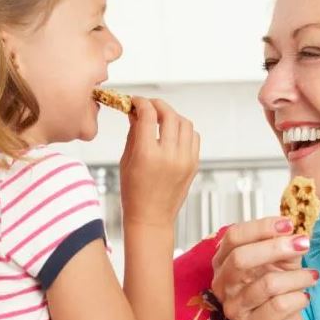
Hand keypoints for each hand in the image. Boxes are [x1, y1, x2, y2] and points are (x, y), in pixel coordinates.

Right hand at [118, 97, 199, 227]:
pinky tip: (172, 134)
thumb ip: (133, 133)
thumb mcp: (126, 160)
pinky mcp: (193, 165)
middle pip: (169, 115)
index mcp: (147, 155)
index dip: (141, 102)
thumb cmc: (134, 193)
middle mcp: (169, 156)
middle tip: (149, 106)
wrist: (151, 218)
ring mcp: (185, 160)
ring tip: (161, 119)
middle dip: (158, 105)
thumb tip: (136, 112)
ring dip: (172, 116)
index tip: (135, 101)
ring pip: (185, 123)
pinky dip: (183, 130)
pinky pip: (193, 137)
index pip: (148, 115)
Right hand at [211, 217, 318, 319]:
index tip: (288, 224)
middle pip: (241, 258)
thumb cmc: (278, 293)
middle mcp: (222, 285)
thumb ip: (282, 245)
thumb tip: (292, 228)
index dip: (261, 227)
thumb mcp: (280, 263)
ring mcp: (234, 309)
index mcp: (223, 263)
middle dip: (276, 248)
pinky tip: (305, 297)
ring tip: (311, 276)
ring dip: (297, 277)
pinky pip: (279, 306)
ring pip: (267, 284)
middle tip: (303, 243)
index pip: (233, 237)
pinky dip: (299, 298)